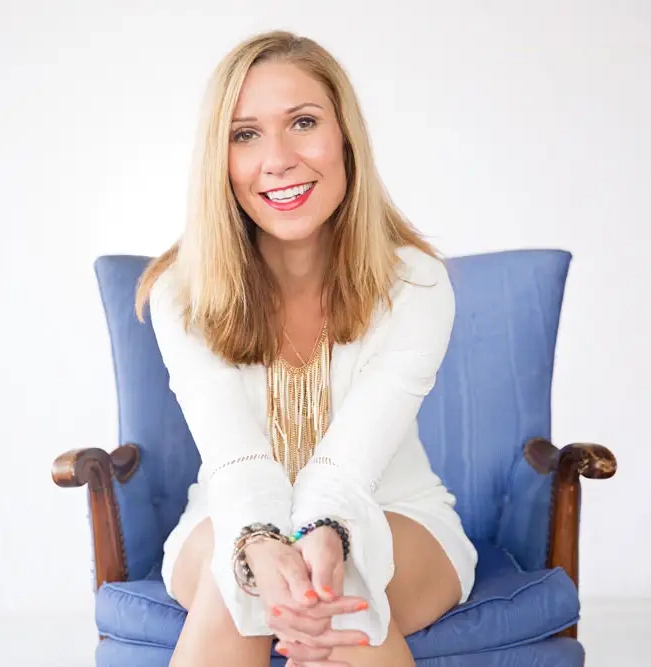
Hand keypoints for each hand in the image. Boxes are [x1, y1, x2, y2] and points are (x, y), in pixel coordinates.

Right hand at [244, 537, 367, 661]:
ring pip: (307, 649)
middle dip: (341, 636)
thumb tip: (312, 599)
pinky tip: (332, 659)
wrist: (263, 558)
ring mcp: (280, 627)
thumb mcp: (290, 561)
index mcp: (279, 600)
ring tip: (352, 651)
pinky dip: (315, 660)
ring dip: (331, 656)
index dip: (339, 608)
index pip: (314, 611)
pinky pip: (300, 654)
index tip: (362, 604)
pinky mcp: (284, 631)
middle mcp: (278, 619)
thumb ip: (301, 581)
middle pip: (313, 634)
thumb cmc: (280, 557)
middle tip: (365, 636)